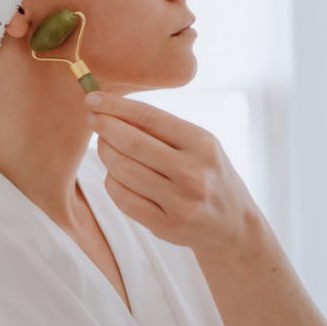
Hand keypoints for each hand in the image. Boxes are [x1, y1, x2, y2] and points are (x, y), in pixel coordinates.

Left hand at [85, 91, 259, 253]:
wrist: (234, 225)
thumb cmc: (207, 174)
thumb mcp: (197, 144)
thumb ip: (160, 129)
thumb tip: (110, 108)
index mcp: (202, 144)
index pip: (149, 117)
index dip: (116, 107)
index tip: (92, 99)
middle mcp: (193, 173)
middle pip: (132, 143)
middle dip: (105, 127)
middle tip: (92, 119)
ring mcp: (180, 202)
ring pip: (122, 170)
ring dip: (105, 154)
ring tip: (105, 145)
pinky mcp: (167, 226)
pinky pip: (123, 198)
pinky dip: (111, 181)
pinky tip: (114, 174)